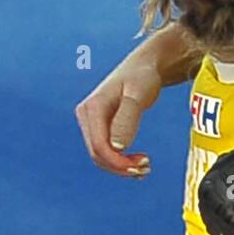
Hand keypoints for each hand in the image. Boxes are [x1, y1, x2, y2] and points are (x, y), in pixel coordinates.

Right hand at [74, 62, 161, 177]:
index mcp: (93, 108)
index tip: (141, 166)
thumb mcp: (138, 95)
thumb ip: (127, 120)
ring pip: (101, 155)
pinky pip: (106, 149)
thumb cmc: (143, 77)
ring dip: (121, 166)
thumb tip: (116, 147)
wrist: (144, 66)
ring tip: (145, 166)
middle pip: (98, 154)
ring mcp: (91, 121)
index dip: (118, 162)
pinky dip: (120, 160)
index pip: (99, 146)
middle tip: (147, 168)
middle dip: (120, 166)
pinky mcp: (99, 125)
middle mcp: (87, 115)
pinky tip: (138, 163)